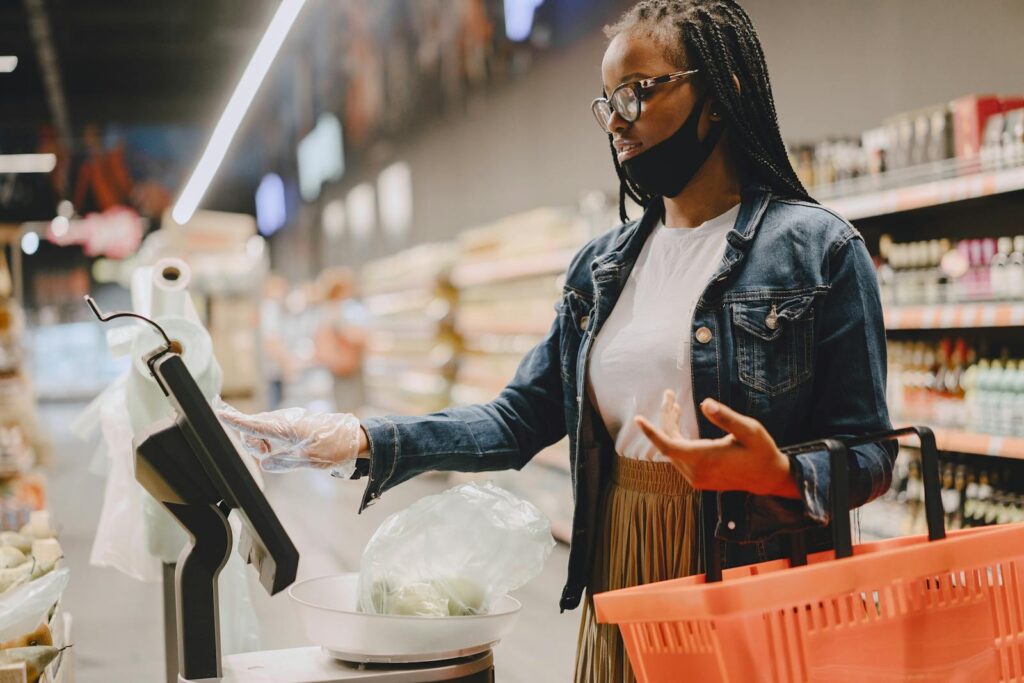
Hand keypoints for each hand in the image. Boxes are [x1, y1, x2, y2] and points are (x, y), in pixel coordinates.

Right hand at [216, 399, 362, 474]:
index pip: (254, 424)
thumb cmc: (334, 447)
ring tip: (280, 453)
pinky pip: (271, 431)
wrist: (354, 438)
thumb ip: (283, 461)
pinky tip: (281, 449)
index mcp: (286, 427)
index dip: (235, 420)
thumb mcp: (309, 460)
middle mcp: (284, 420)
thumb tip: (264, 463)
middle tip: (269, 454)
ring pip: (261, 430)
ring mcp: (287, 420)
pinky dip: (270, 440)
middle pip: (253, 429)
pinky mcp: (292, 423)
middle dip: (252, 442)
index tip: (218, 412)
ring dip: (262, 442)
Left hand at [635, 391, 798, 497]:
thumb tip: (704, 403)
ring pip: (673, 449)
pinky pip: (679, 456)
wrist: (768, 478)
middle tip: (669, 394)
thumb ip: (726, 417)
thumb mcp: (750, 430)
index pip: (669, 446)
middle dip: (666, 417)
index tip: (638, 419)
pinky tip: (679, 421)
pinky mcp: (697, 479)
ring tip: (673, 403)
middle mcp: (696, 471)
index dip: (652, 432)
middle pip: (669, 442)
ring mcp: (695, 478)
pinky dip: (676, 438)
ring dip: (670, 426)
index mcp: (706, 459)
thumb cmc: (761, 451)